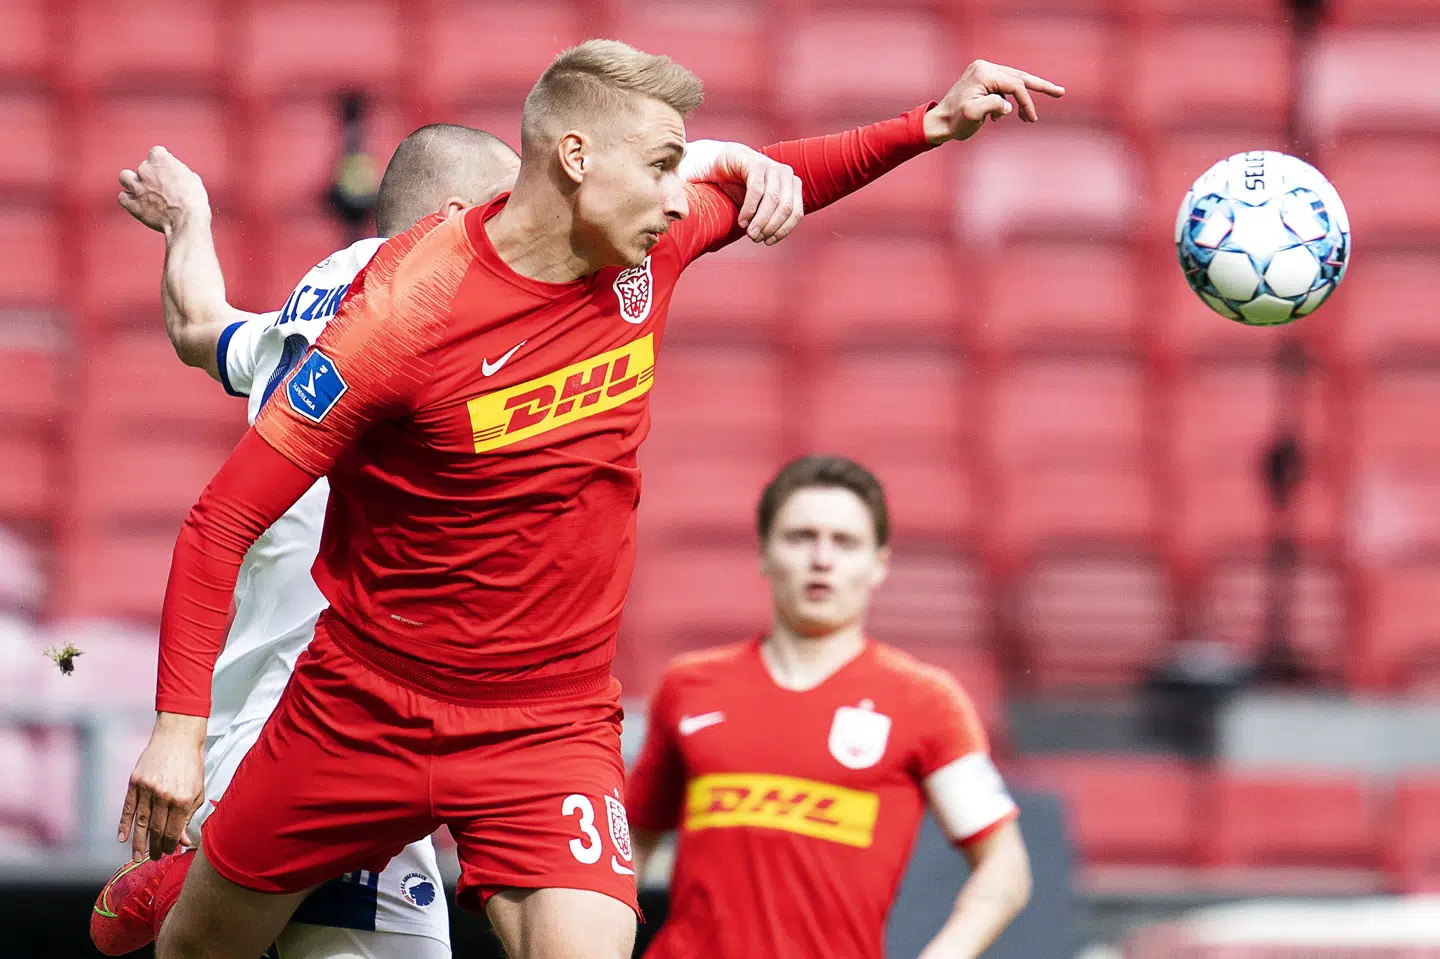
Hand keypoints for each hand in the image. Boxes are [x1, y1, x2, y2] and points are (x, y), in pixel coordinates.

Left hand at [118, 146, 211, 234]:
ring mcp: (136, 186)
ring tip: (142, 191)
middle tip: (162, 187)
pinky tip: (138, 204)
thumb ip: (177, 172)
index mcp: (160, 159)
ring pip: (125, 177)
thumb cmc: (193, 200)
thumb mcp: (191, 178)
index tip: (168, 171)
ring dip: (132, 182)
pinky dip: (129, 200)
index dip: (163, 162)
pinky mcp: (132, 204)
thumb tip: (173, 176)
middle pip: (143, 166)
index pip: (156, 152)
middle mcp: (145, 169)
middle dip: (151, 176)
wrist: (187, 219)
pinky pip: (123, 198)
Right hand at [118, 712, 206, 861]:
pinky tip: (122, 838)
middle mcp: (164, 795)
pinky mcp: (135, 782)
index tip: (168, 852)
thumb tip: (183, 840)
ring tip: (137, 856)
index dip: (170, 845)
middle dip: (155, 847)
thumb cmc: (191, 763)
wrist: (178, 736)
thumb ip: (189, 816)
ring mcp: (148, 788)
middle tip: (153, 858)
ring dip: (138, 842)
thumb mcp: (198, 790)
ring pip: (140, 822)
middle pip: (156, 829)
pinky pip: (128, 808)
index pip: (173, 831)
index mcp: (183, 799)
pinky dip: (124, 824)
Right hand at [725, 144, 803, 244]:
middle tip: (756, 239)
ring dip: (761, 221)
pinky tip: (742, 221)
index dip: (783, 231)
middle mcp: (785, 174)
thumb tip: (771, 238)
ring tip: (750, 233)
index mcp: (792, 185)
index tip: (768, 242)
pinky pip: (756, 190)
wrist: (719, 164)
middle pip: (785, 207)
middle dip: (771, 227)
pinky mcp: (755, 163)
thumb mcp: (759, 206)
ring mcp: (771, 166)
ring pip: (772, 200)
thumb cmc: (740, 188)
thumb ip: (770, 217)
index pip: (796, 213)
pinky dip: (749, 209)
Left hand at [923, 60, 1065, 143]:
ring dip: (1023, 98)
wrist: (938, 123)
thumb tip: (1008, 106)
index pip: (1015, 85)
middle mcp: (985, 67)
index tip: (1031, 119)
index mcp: (984, 73)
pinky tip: (1002, 115)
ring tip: (1029, 118)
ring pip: (1013, 82)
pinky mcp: (981, 78)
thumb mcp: (973, 115)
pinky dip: (1008, 100)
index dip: (1027, 102)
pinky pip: (1003, 87)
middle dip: (1041, 86)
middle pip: (1019, 77)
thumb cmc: (955, 122)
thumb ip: (992, 107)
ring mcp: (983, 71)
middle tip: (1061, 92)